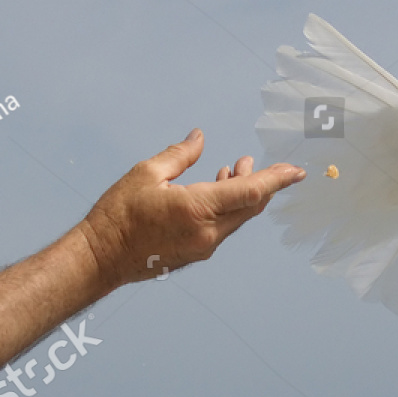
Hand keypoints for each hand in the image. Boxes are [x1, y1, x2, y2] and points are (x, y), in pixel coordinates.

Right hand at [80, 130, 304, 287]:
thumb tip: (199, 138)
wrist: (100, 259)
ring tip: (234, 169)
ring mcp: (203, 247)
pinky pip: (222, 228)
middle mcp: (207, 233)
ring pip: (236, 218)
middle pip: (249, 206)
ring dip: (241, 194)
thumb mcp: (147, 174)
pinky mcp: (195, 255)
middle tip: (253, 161)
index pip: (250, 192)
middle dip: (259, 182)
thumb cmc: (118, 215)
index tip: (297, 172)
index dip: (276, 179)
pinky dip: (226, 208)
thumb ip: (180, 156)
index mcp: (197, 209)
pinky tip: (216, 192)